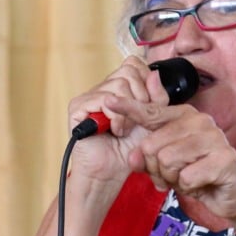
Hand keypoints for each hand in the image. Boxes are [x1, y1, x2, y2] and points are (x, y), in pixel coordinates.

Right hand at [67, 56, 171, 184]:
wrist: (111, 172)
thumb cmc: (128, 149)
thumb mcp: (152, 119)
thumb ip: (158, 97)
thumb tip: (154, 73)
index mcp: (118, 88)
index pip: (133, 64)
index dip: (145, 81)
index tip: (148, 105)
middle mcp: (102, 88)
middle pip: (128, 71)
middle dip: (141, 98)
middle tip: (136, 120)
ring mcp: (89, 97)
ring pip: (118, 84)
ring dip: (128, 112)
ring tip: (124, 129)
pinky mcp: (78, 108)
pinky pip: (104, 99)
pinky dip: (116, 118)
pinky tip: (115, 131)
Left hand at [103, 91, 235, 224]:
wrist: (231, 197)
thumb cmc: (197, 176)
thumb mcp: (165, 168)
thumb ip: (146, 158)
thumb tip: (131, 155)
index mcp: (184, 117)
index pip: (151, 113)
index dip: (129, 108)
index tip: (109, 100)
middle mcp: (200, 122)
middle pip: (152, 146)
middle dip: (156, 169)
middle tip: (173, 175)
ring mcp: (215, 138)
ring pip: (167, 161)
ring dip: (172, 179)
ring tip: (187, 179)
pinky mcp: (225, 159)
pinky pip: (186, 177)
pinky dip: (188, 188)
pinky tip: (200, 185)